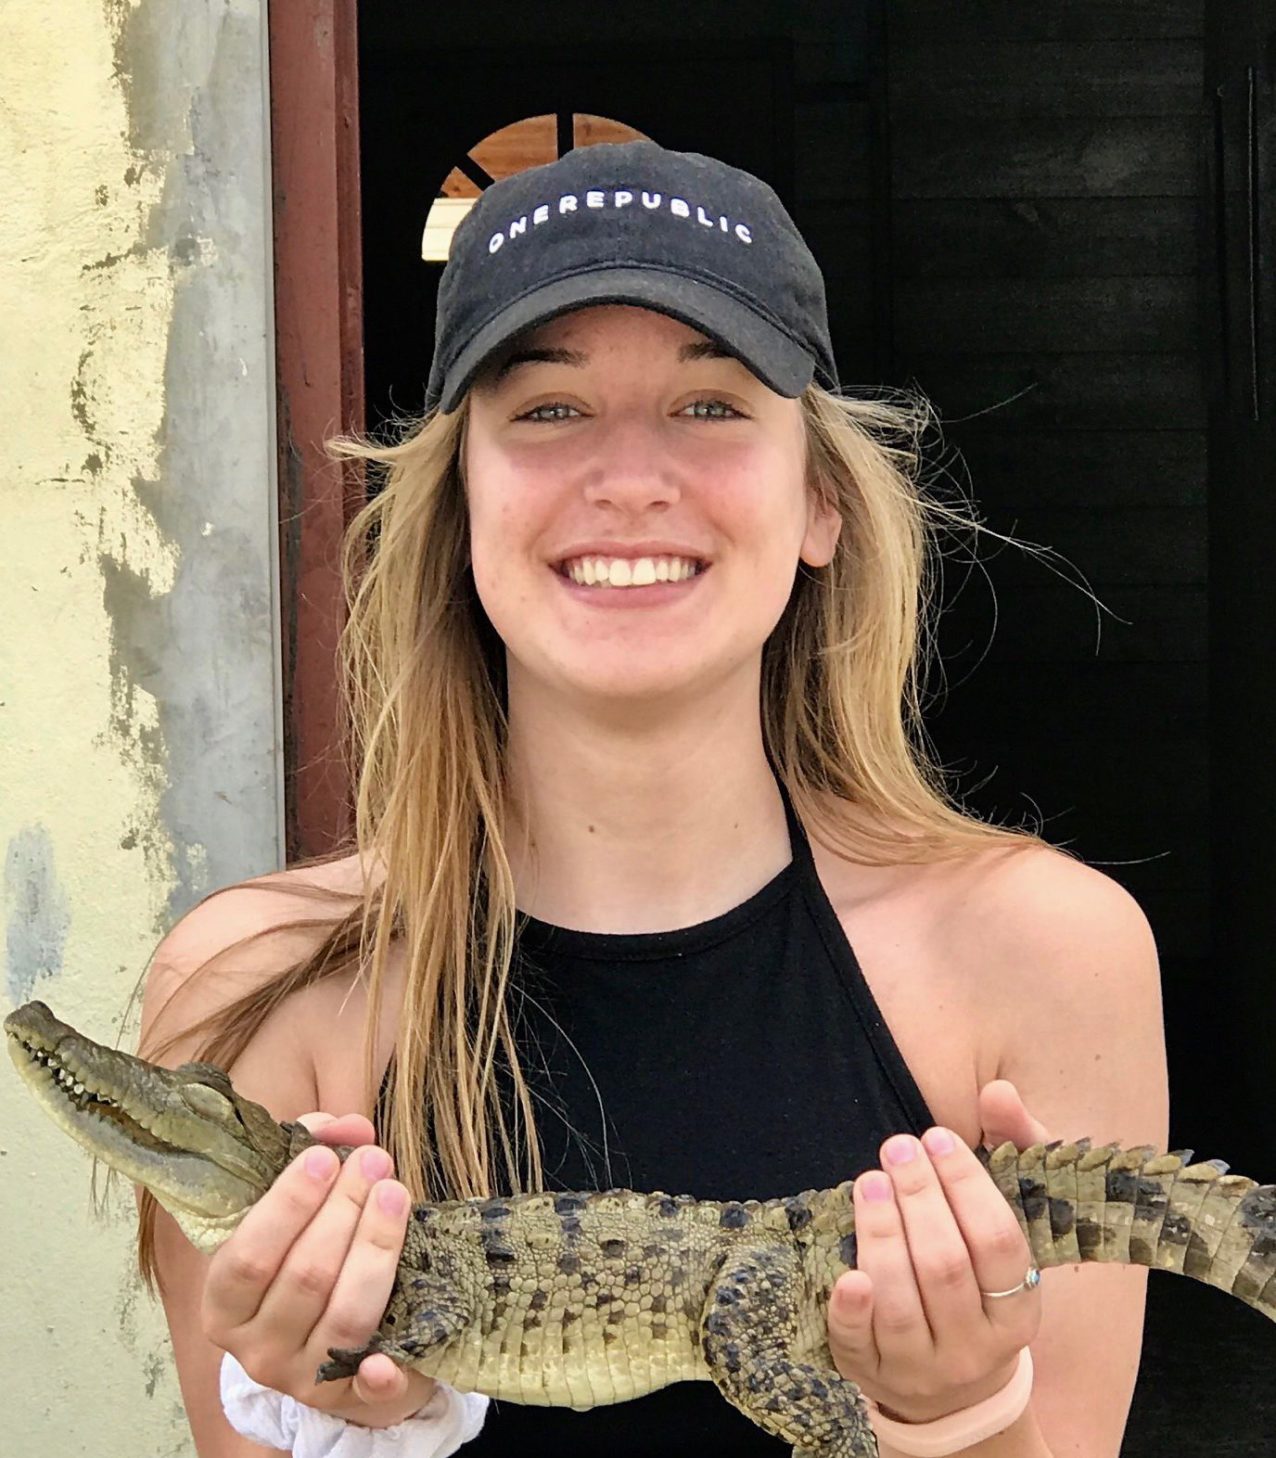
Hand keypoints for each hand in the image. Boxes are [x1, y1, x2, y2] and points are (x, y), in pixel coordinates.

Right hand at [201, 1111, 434, 1426]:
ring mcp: (304, 1376)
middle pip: (304, 1278)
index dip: (287, 1206)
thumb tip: (348, 1126)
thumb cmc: (309, 1256)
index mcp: (226, 1303)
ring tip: (395, 1193)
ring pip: (344, 1314)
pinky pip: (368, 1386)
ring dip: (375, 1248)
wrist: (337, 1343)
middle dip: (343, 1211)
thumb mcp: (298, 1207)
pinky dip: (379, 1375)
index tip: (325, 1157)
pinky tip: (390, 1359)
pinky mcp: (350, 1396)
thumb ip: (315, 1153)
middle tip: (374, 1161)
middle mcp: (257, 1348)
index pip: (248, 1258)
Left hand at [827, 1082, 1049, 1424]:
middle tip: (897, 1148)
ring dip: (882, 1233)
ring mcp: (924, 1366)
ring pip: (901, 1301)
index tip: (937, 1138)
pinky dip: (851, 1308)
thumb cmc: (982, 1274)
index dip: (967, 1185)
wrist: (954, 1381)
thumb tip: (998, 1093)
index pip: (998, 1242)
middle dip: (918, 1198)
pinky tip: (846, 1272)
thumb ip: (1013, 1146)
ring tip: (870, 1180)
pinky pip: (859, 1343)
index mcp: (1020, 1310)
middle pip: (945, 1266)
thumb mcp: (1010, 1216)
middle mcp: (977, 1346)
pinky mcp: (872, 1372)